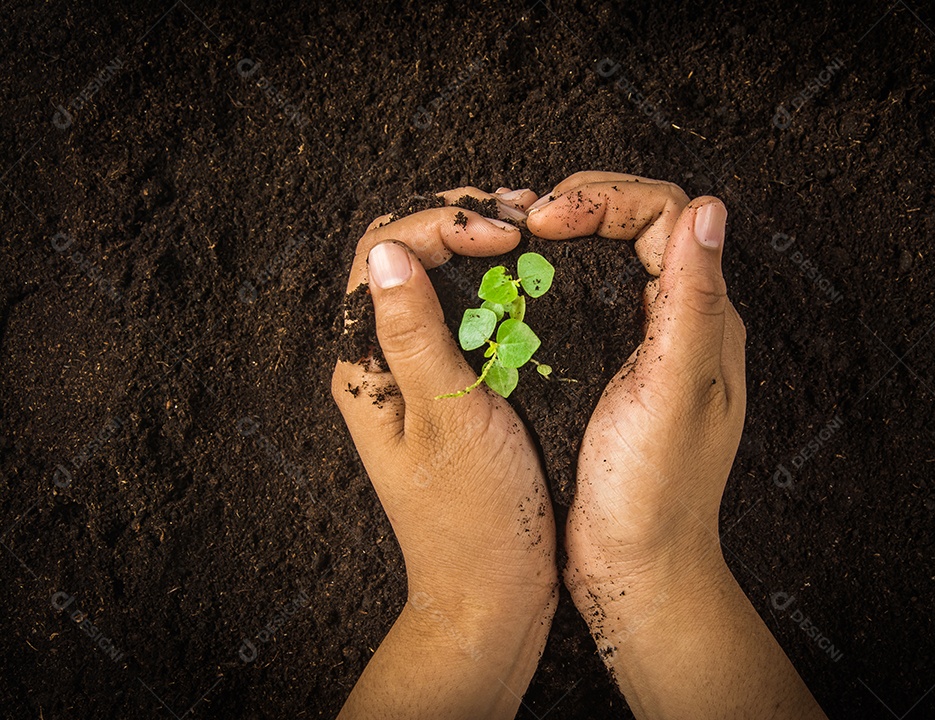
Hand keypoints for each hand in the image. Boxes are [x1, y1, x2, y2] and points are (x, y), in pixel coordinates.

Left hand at [333, 186, 556, 719]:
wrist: (492, 597)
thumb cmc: (474, 520)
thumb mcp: (449, 419)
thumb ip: (415, 334)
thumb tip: (391, 251)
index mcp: (364, 368)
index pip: (383, 255)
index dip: (441, 224)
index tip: (505, 232)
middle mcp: (381, 364)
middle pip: (401, 258)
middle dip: (455, 221)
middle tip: (518, 214)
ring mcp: (416, 377)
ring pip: (433, 283)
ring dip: (475, 248)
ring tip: (529, 233)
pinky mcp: (452, 392)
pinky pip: (462, 319)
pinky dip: (494, 289)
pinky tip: (532, 283)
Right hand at [529, 173, 825, 718]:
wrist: (634, 568)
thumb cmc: (654, 491)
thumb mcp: (673, 391)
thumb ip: (692, 302)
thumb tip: (708, 210)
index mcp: (702, 319)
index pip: (663, 215)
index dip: (604, 198)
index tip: (545, 220)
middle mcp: (677, 323)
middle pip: (636, 227)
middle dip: (581, 206)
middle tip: (524, 220)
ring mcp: (642, 348)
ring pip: (607, 263)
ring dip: (562, 241)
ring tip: (513, 242)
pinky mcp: (608, 373)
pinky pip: (583, 305)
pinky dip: (548, 284)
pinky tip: (514, 293)